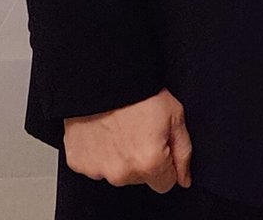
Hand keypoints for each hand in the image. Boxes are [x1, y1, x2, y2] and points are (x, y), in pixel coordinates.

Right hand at [63, 88, 192, 191]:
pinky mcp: (78, 163)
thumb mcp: (175, 116)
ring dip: (121, 157)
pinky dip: (100, 153)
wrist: (104, 77)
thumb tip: (185, 178)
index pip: (165, 184)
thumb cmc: (141, 92)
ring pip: (117, 173)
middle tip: (141, 130)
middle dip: (143, 159)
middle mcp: (122, 173)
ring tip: (122, 128)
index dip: (167, 164)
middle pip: (140, 178)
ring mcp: (97, 170)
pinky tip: (105, 131)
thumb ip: (183, 152)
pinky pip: (95, 165)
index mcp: (149, 163)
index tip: (162, 145)